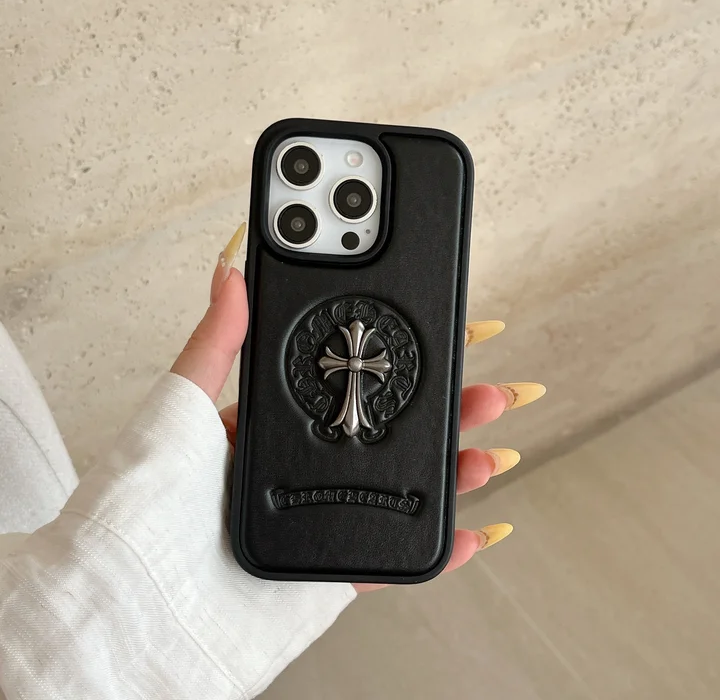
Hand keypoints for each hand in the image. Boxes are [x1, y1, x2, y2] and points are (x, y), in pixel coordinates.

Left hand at [171, 224, 545, 591]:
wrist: (136, 601)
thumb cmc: (142, 499)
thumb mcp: (181, 403)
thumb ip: (214, 341)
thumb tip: (229, 269)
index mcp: (269, 430)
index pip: (344, 389)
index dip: (394, 366)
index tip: (432, 339)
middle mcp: (298, 472)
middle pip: (386, 437)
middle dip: (442, 413)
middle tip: (484, 389)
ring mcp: (316, 523)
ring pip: (399, 492)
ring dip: (452, 472)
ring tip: (489, 450)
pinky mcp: (325, 576)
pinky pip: (390, 562)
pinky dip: (436, 550)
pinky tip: (474, 529)